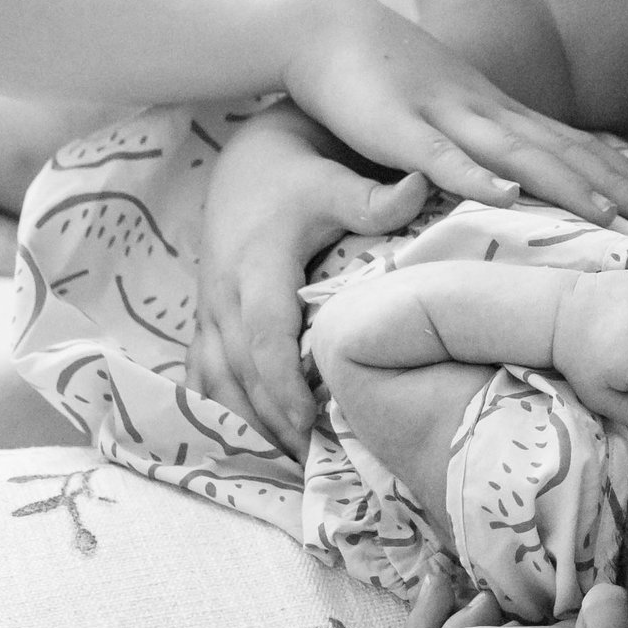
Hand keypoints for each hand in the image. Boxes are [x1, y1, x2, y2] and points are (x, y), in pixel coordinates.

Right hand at [192, 102, 427, 454]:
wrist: (249, 163)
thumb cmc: (301, 177)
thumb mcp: (336, 184)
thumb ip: (376, 198)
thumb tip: (425, 185)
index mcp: (256, 268)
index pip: (263, 336)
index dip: (280, 383)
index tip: (305, 423)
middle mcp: (224, 296)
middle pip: (239, 373)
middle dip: (271, 421)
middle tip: (312, 463)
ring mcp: (209, 312)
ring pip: (215, 383)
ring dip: (246, 425)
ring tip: (289, 464)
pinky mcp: (207, 321)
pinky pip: (202, 376)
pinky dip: (223, 413)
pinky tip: (252, 444)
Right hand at [284, 0, 627, 227]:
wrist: (327, 29)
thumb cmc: (386, 81)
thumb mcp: (445, 117)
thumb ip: (480, 148)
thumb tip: (518, 189)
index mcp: (498, 113)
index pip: (575, 145)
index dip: (625, 173)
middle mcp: (486, 112)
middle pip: (564, 151)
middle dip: (620, 185)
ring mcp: (445, 116)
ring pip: (516, 154)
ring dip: (568, 184)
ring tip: (614, 215)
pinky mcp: (397, 127)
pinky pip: (440, 156)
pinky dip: (474, 177)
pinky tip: (507, 197)